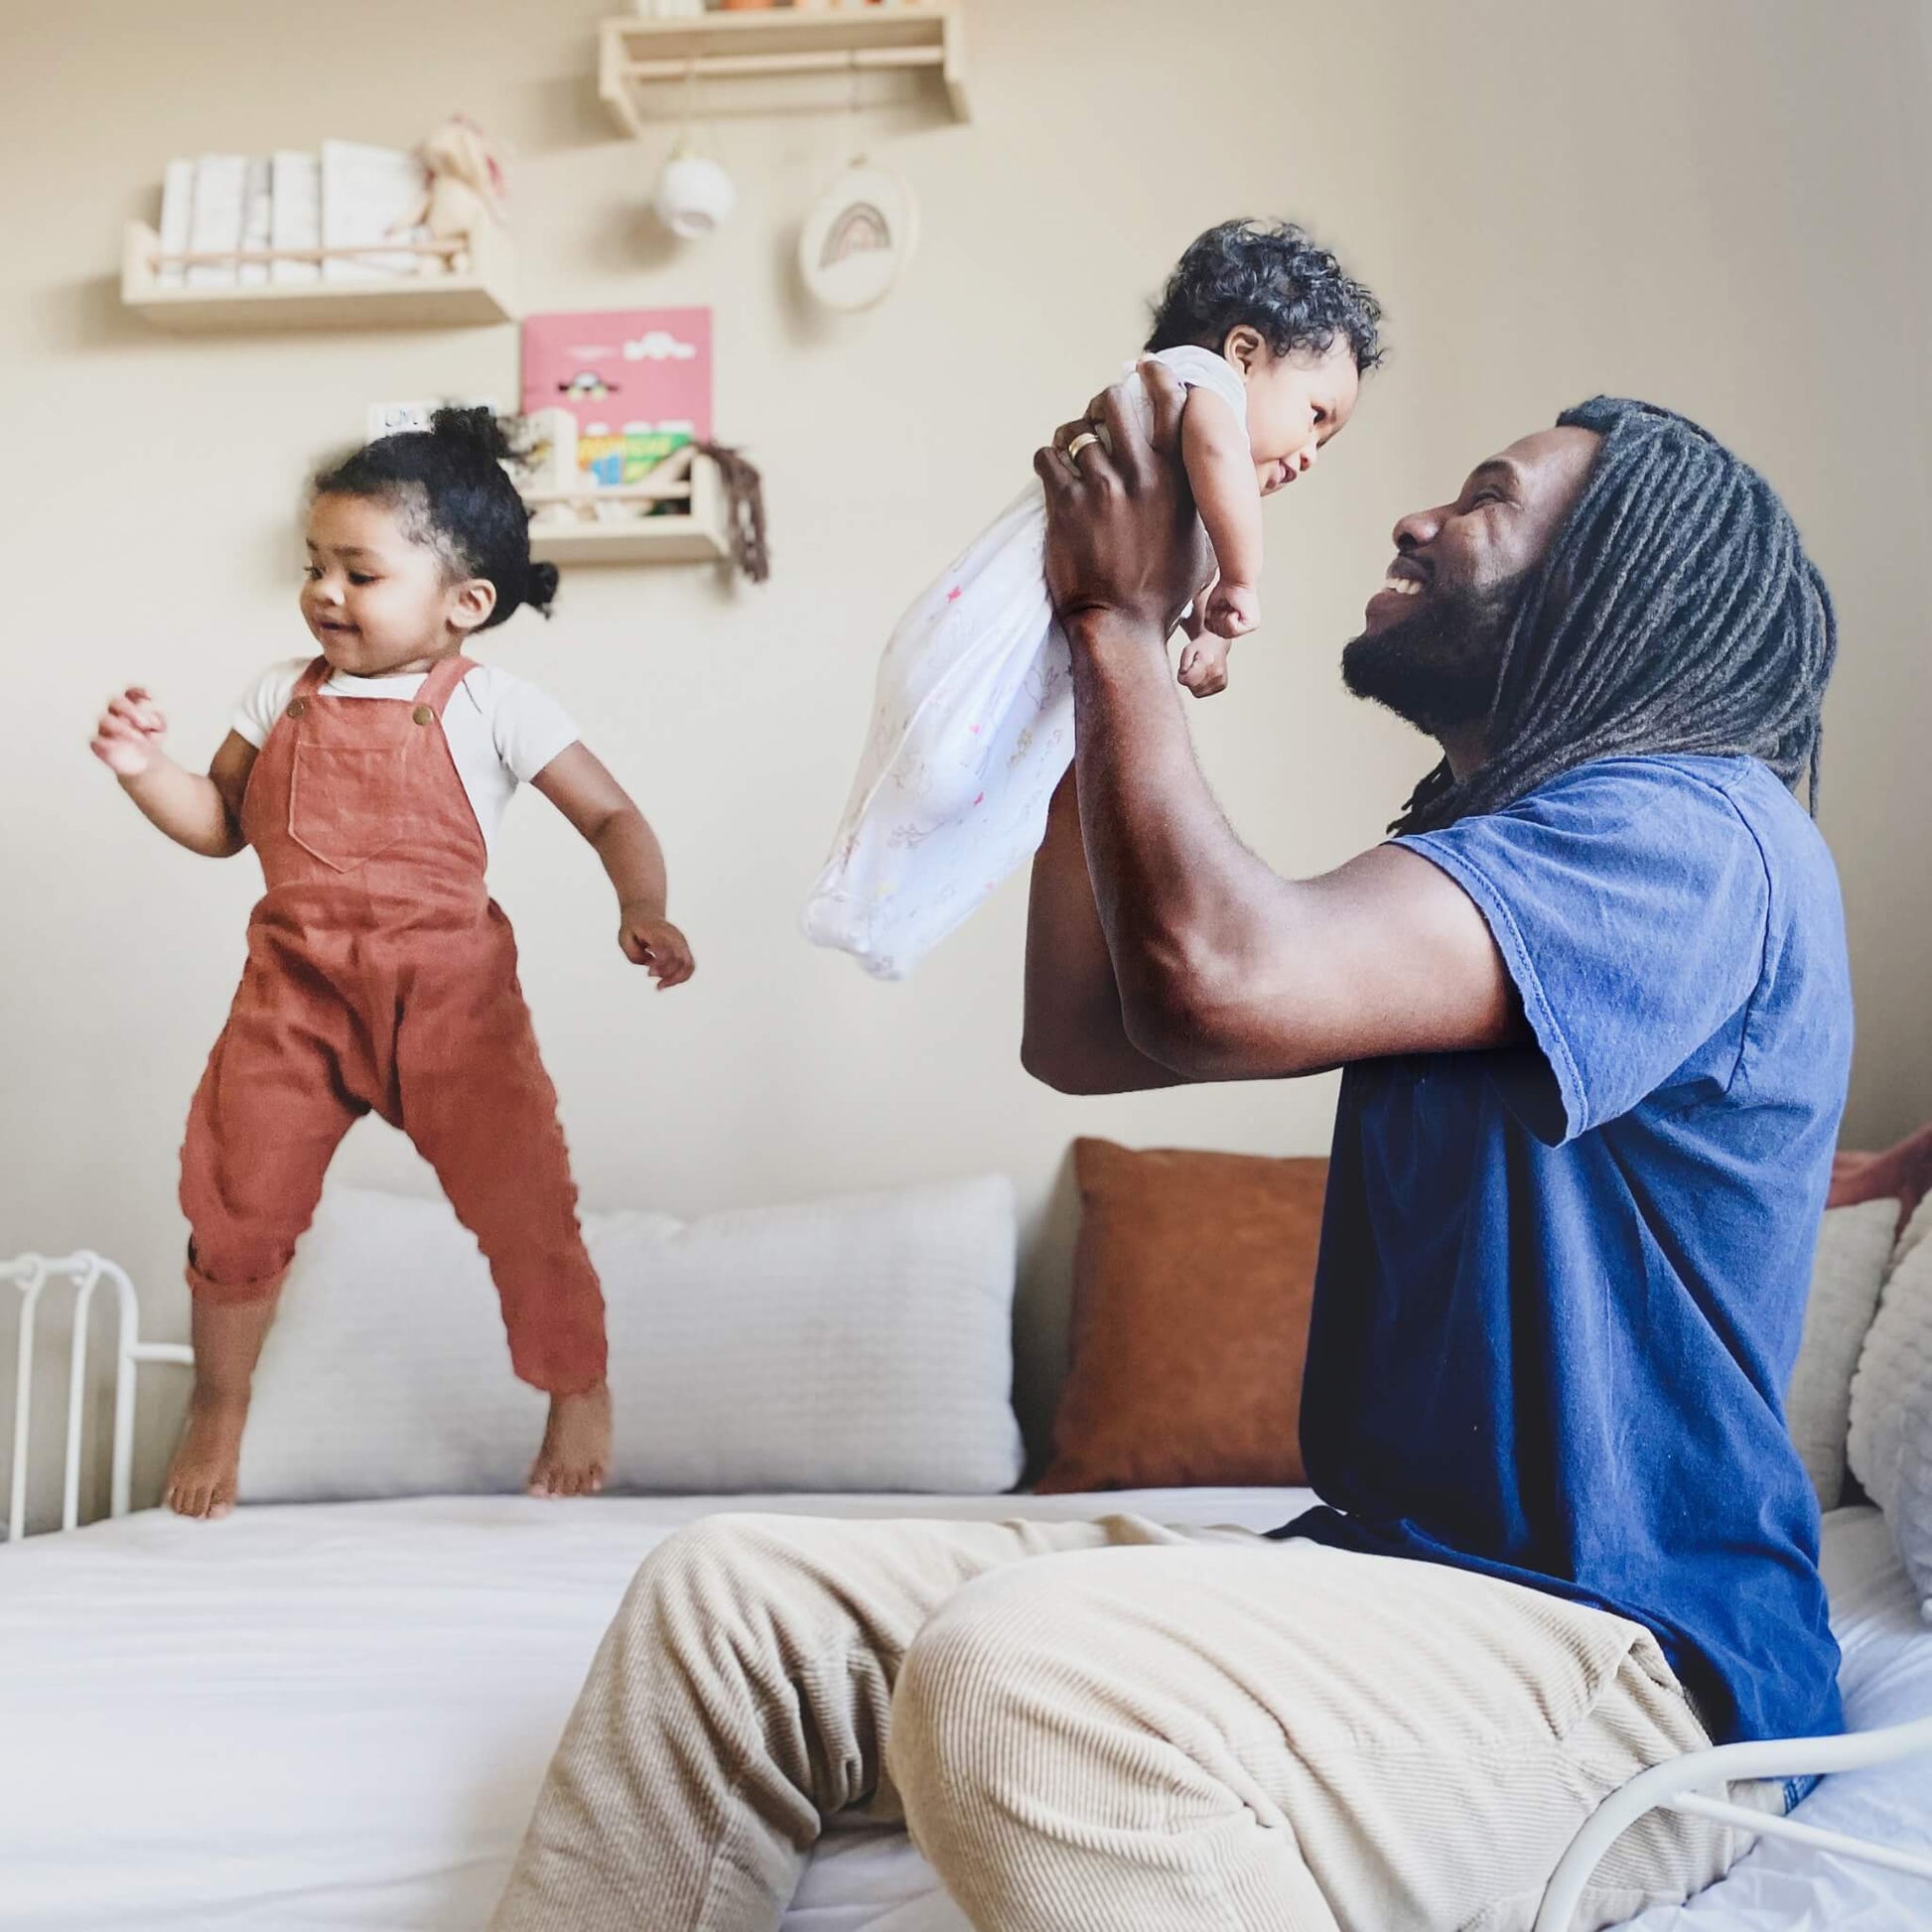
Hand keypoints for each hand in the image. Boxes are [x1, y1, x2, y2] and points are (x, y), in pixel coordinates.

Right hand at [91, 687, 167, 778]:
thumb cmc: (149, 742)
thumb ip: (159, 720)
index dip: (138, 692)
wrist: (145, 764)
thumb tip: (153, 717)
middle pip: (115, 702)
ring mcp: (105, 729)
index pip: (129, 694)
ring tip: (139, 739)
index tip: (151, 697)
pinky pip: (96, 741)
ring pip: (105, 720)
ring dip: (122, 727)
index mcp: (130, 708)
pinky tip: (121, 746)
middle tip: (145, 724)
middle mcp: (115, 715)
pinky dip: (107, 743)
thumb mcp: (159, 730)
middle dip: (130, 710)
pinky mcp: (99, 745)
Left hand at [618, 907, 694, 989]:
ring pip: (689, 965)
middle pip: (682, 960)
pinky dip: (681, 977)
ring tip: (661, 985)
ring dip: (676, 979)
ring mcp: (681, 942)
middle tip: (654, 980)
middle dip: (670, 976)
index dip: (661, 966)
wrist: (644, 912)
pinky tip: (667, 981)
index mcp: (660, 932)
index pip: (668, 951)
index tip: (649, 972)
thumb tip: (648, 964)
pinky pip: (689, 966)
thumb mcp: (624, 938)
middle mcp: (674, 937)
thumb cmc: (634, 928)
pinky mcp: (684, 948)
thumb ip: (634, 954)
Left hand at [1034, 360, 1215, 641]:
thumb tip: (1189, 472)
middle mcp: (1143, 477)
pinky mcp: (1066, 505)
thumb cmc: (1162, 590)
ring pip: (1076, 430)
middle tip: (1095, 418)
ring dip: (1070, 436)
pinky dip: (1047, 460)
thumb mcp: (1196, 539)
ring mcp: (1103, 489)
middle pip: (1115, 404)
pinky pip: (1047, 458)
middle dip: (1101, 403)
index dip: (1157, 377)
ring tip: (1069, 448)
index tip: (1145, 369)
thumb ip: (1190, 498)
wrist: (1121, 626)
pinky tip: (1052, 471)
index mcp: (1179, 481)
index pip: (1172, 405)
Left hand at [1178, 634, 1230, 698]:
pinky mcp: (1223, 685)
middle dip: (1188, 680)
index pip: (1189, 680)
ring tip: (1198, 671)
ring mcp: (1221, 680)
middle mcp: (1217, 672)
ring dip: (1194, 684)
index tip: (1183, 669)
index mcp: (1208, 662)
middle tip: (1191, 668)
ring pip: (1198, 693)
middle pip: (1192, 688)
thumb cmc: (1199, 647)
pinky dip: (1200, 686)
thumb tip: (1183, 675)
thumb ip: (1184, 663)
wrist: (1216, 644)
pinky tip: (1204, 675)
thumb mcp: (1188, 650)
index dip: (1182, 676)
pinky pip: (1204, 693)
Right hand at [1205, 581, 1258, 640]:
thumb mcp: (1215, 609)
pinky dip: (1229, 619)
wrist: (1237, 579)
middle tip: (1224, 607)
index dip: (1214, 620)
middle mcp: (1246, 625)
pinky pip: (1233, 630)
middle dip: (1218, 620)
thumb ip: (1215, 622)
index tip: (1220, 607)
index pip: (1220, 632)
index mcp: (1239, 622)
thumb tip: (1213, 629)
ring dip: (1222, 618)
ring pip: (1227, 633)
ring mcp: (1250, 626)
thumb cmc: (1226, 588)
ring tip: (1228, 607)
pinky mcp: (1252, 624)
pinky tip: (1234, 610)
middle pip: (1223, 635)